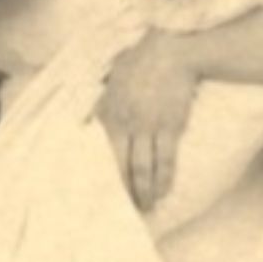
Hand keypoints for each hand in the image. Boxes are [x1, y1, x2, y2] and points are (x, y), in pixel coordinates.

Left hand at [97, 32, 198, 210]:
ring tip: (147, 207)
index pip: (102, 155)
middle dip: (124, 193)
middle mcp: (125, 124)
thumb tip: (90, 117)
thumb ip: (102, 101)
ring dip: (145, 192)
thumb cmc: (140, 60)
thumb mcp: (112, 79)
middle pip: (121, 168)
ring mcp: (148, 126)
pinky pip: (166, 160)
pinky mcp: (170, 126)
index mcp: (108, 114)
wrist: (171, 50)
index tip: (103, 194)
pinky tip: (164, 191)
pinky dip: (165, 179)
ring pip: (143, 169)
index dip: (104, 177)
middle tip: (128, 211)